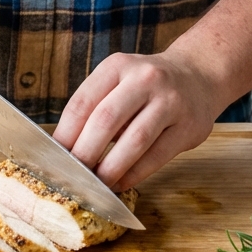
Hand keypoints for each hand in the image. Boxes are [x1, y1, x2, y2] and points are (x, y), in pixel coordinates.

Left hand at [53, 51, 223, 190]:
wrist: (198, 75)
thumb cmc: (146, 86)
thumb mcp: (119, 81)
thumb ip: (96, 107)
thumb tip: (65, 149)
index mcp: (117, 66)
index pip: (83, 102)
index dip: (65, 134)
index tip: (54, 158)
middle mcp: (144, 78)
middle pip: (106, 119)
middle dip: (85, 153)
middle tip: (73, 177)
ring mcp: (170, 100)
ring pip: (134, 140)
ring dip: (111, 167)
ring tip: (97, 185)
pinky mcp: (189, 126)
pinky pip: (157, 155)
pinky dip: (135, 173)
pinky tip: (121, 183)